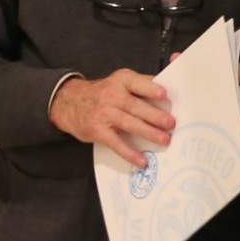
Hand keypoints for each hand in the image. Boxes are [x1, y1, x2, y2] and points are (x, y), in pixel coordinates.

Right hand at [52, 68, 172, 164]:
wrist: (68, 102)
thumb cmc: (102, 93)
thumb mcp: (119, 82)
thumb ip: (141, 86)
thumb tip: (170, 95)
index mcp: (122, 80)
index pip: (138, 83)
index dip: (150, 88)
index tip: (164, 94)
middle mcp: (112, 95)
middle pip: (136, 106)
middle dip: (155, 115)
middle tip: (171, 123)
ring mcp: (104, 113)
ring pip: (129, 124)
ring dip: (148, 133)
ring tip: (164, 139)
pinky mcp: (97, 130)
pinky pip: (116, 143)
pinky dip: (129, 153)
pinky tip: (141, 160)